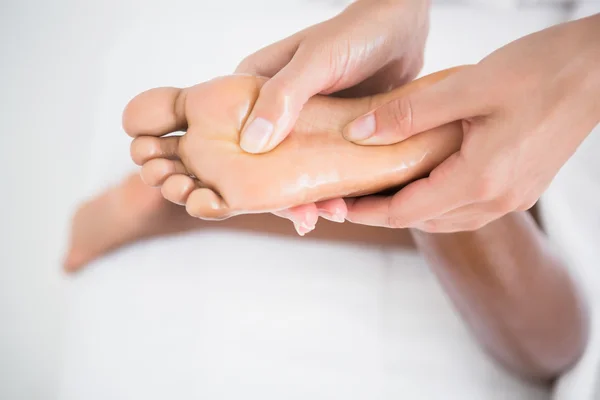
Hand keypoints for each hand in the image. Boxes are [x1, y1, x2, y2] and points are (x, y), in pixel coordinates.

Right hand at [236, 0, 429, 233]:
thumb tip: (251, 144)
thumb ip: (283, 96)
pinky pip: (325, 168)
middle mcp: (274, 110)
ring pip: (297, 171)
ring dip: (311, 196)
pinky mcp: (331, 135)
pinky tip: (344, 204)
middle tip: (305, 219)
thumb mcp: (317, 61)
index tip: (258, 203)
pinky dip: (332, 187)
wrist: (401, 27)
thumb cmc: (356, 32)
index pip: (238, 141)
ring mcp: (303, 125)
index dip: (244, 175)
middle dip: (283, 195)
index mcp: (255, 89)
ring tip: (331, 214)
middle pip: (267, 163)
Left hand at [343, 14, 599, 231]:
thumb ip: (409, 114)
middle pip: (423, 220)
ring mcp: (512, 197)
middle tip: (348, 198)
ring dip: (409, 209)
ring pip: (445, 218)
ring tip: (378, 190)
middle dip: (382, 213)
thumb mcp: (467, 86)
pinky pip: (466, 207)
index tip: (336, 206)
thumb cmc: (542, 70)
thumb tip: (360, 133)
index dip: (367, 212)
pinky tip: (422, 179)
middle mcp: (497, 199)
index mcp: (481, 179)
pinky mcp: (521, 187)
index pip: (407, 211)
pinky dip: (437, 199)